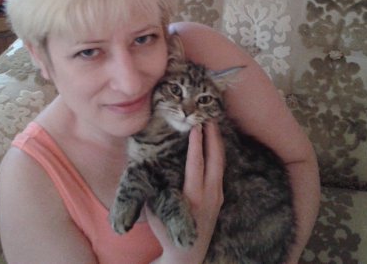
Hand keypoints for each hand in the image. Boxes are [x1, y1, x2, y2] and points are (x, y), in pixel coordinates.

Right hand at [149, 122, 224, 262]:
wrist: (189, 255)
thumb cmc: (167, 232)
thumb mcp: (157, 211)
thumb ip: (155, 190)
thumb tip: (145, 165)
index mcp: (193, 198)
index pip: (196, 165)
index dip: (196, 145)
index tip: (195, 127)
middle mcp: (210, 195)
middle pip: (215, 160)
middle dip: (213, 137)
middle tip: (208, 116)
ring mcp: (218, 196)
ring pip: (220, 163)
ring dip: (217, 142)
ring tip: (211, 124)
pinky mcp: (220, 197)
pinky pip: (220, 169)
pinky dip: (217, 153)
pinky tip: (213, 143)